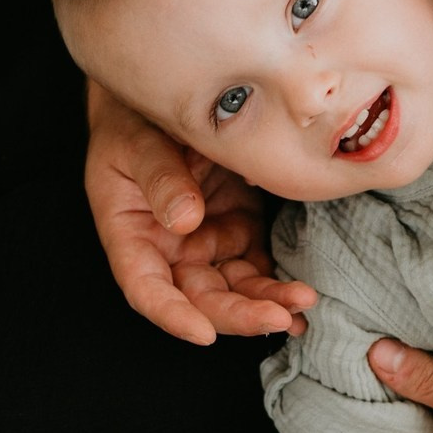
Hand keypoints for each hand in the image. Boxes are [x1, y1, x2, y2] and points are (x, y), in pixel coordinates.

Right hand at [85, 81, 315, 342]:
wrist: (163, 98)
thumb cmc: (134, 120)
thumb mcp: (136, 141)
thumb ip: (160, 178)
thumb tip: (185, 220)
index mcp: (130, 234)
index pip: (146, 288)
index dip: (172, 315)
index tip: (202, 333)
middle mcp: (167, 250)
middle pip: (200, 298)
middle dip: (238, 314)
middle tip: (278, 317)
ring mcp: (205, 244)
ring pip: (234, 290)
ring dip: (267, 304)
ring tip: (302, 304)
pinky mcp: (237, 230)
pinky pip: (258, 269)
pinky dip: (278, 287)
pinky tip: (303, 300)